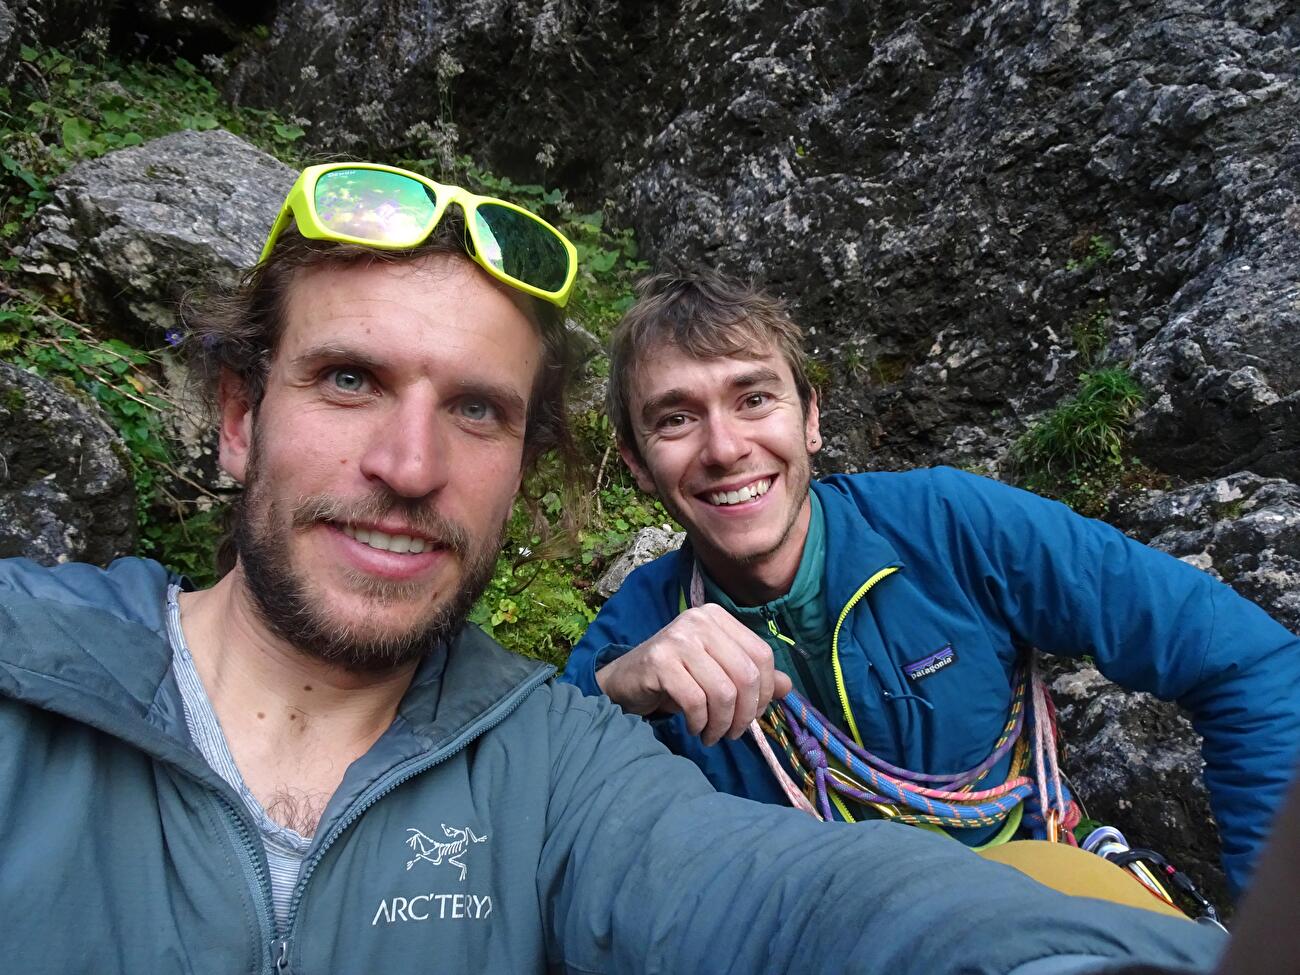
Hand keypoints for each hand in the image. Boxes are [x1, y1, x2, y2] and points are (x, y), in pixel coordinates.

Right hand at [595, 605, 793, 745]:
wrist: (627, 680)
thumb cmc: (677, 676)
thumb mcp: (717, 672)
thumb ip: (751, 676)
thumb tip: (786, 686)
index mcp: (718, 618)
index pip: (761, 655)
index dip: (764, 692)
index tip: (752, 715)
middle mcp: (699, 620)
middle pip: (745, 675)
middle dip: (744, 714)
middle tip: (732, 733)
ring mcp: (678, 637)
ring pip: (722, 692)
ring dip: (721, 724)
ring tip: (713, 735)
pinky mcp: (659, 660)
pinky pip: (695, 701)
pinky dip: (700, 723)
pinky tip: (695, 728)